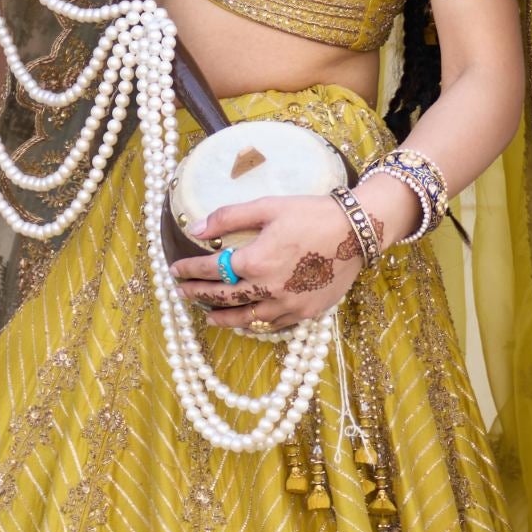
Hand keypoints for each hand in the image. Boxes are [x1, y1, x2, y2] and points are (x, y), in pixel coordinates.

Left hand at [168, 192, 376, 330]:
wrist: (356, 231)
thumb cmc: (311, 213)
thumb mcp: (267, 206)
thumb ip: (228, 218)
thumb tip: (195, 228)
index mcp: (256, 260)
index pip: (212, 271)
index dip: (190, 271)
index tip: (175, 270)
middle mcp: (269, 288)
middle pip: (223, 298)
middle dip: (198, 295)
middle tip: (182, 293)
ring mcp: (288, 305)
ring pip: (246, 320)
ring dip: (223, 318)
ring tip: (208, 316)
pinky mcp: (306, 313)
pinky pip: (272, 325)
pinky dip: (254, 324)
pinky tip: (246, 321)